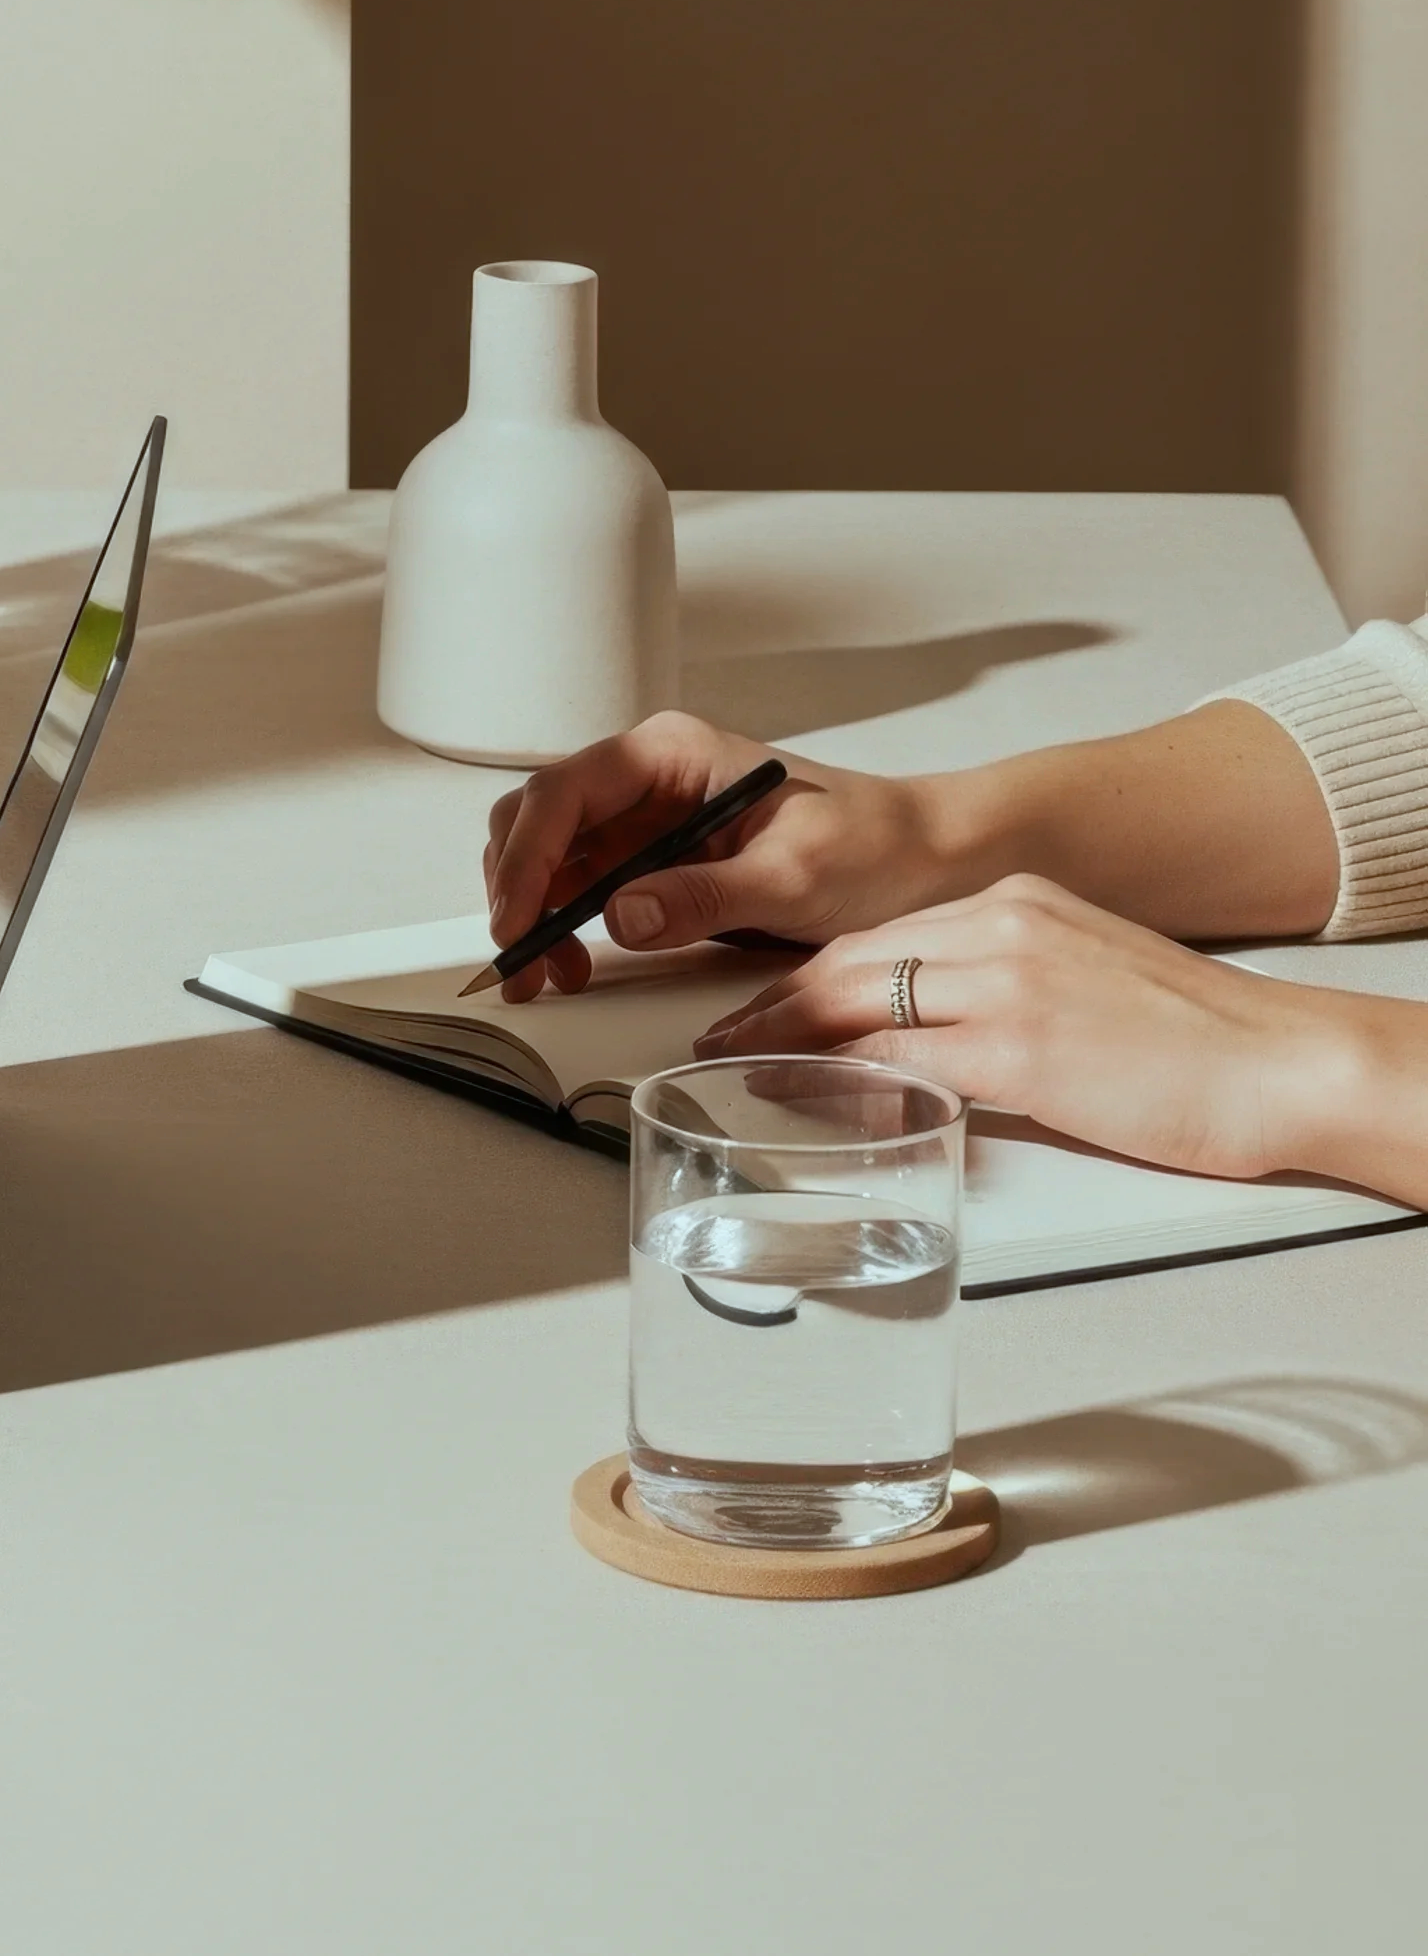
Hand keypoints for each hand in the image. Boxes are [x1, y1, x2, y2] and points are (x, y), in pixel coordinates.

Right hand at [483, 713, 947, 999]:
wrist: (922, 855)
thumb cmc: (871, 844)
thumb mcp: (793, 876)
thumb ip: (705, 894)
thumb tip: (622, 915)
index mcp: (672, 752)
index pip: (565, 792)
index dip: (526, 857)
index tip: (517, 919)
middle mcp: (649, 776)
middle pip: (542, 818)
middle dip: (518, 887)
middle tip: (522, 959)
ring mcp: (649, 816)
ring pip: (554, 853)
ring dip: (537, 911)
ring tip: (548, 974)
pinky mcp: (658, 856)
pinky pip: (588, 883)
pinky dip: (567, 923)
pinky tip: (577, 963)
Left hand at [692, 873, 1343, 1182]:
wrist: (1281, 1059)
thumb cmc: (1201, 1039)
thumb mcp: (1088, 978)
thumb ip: (1012, 990)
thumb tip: (951, 1037)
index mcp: (1017, 905)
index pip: (882, 936)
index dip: (811, 974)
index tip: (765, 1000)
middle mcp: (1001, 928)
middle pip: (853, 960)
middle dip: (775, 1002)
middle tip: (721, 1035)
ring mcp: (1007, 986)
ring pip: (862, 1002)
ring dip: (789, 1039)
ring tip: (741, 1066)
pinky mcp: (1022, 1050)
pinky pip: (904, 1060)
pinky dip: (844, 1079)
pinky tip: (808, 1098)